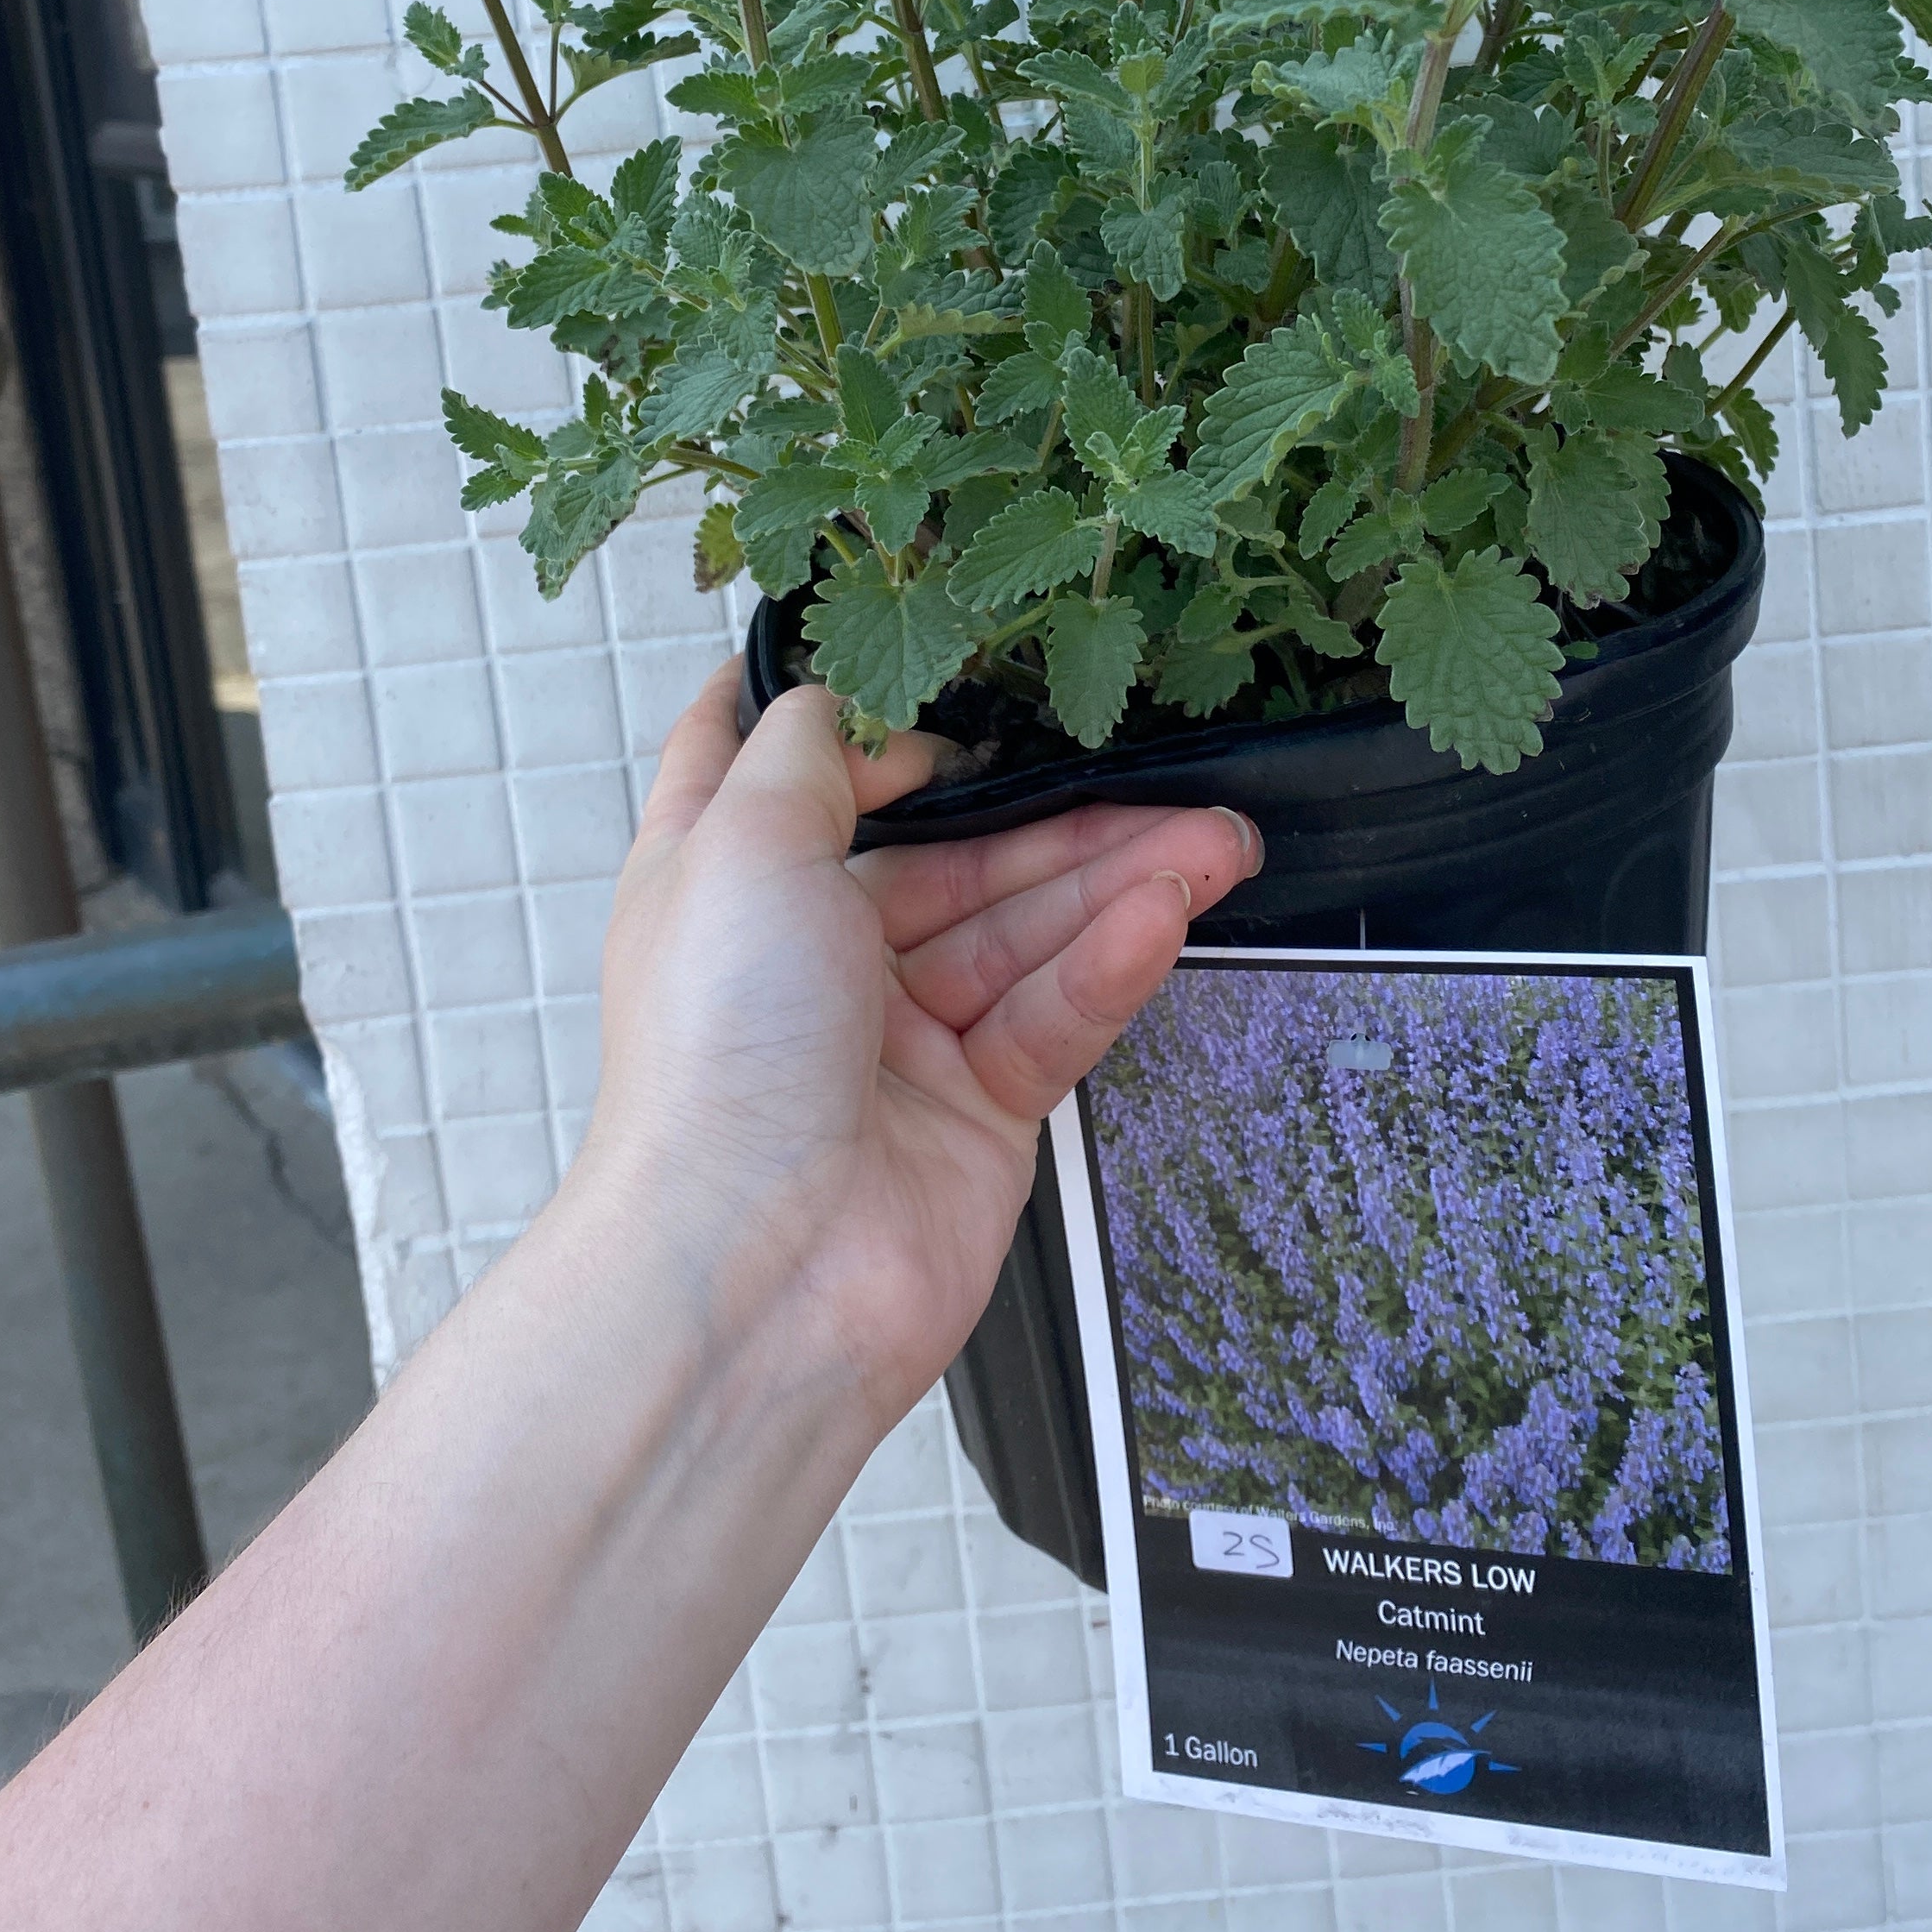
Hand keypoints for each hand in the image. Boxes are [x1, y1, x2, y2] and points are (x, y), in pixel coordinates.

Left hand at [574, 665, 1259, 1427]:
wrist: (758, 1269)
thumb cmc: (716, 1052)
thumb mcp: (737, 843)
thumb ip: (805, 752)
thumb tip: (848, 703)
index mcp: (729, 883)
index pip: (775, 773)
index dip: (843, 717)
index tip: (923, 662)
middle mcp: (810, 955)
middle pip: (950, 853)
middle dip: (1058, 814)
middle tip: (1167, 776)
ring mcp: (897, 1037)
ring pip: (1023, 930)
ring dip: (1120, 881)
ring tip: (1215, 841)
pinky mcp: (975, 1111)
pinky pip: (1054, 1014)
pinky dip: (1111, 964)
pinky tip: (1166, 916)